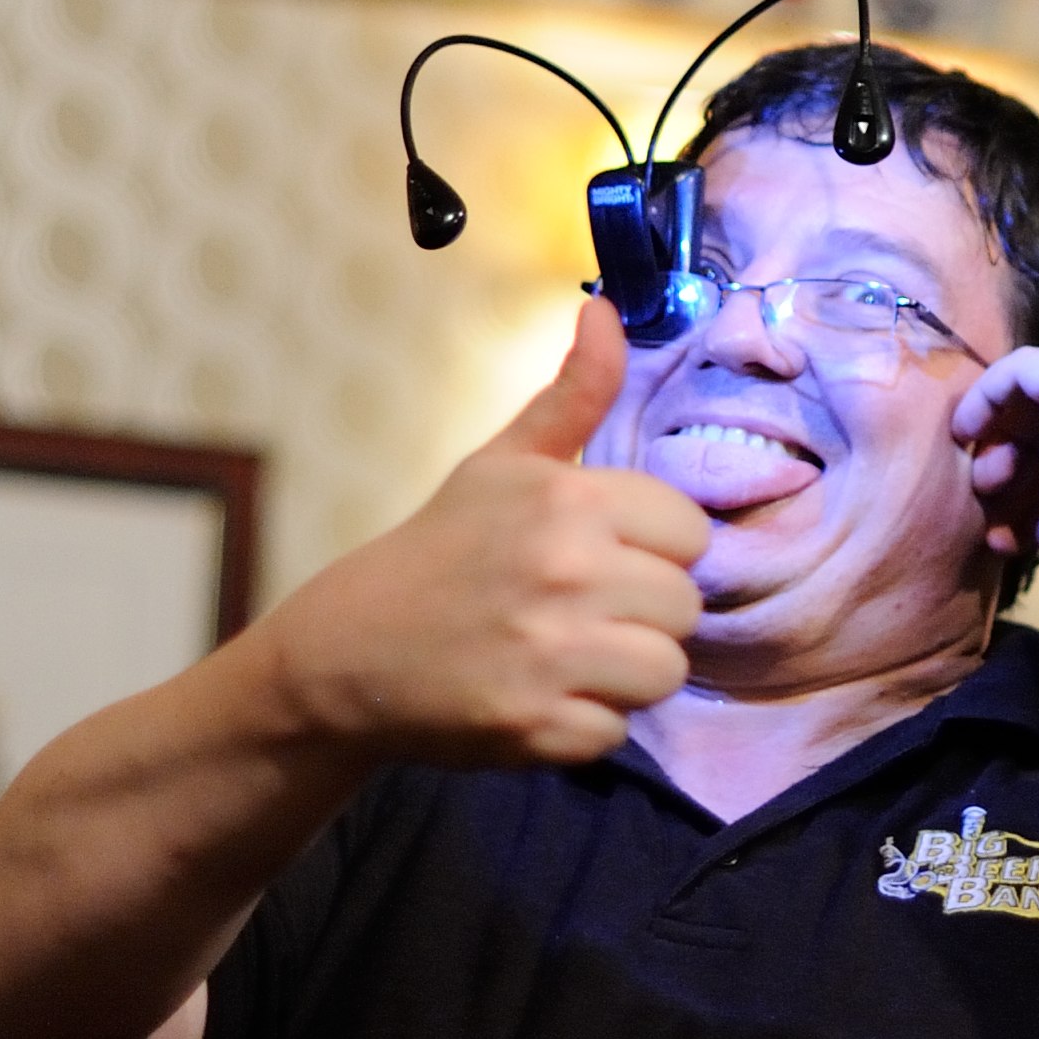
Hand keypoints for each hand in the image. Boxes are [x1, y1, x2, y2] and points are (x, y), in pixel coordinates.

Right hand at [260, 297, 708, 766]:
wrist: (347, 652)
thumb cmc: (442, 550)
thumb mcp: (502, 464)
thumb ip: (572, 394)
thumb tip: (608, 307)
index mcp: (568, 499)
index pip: (690, 534)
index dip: (652, 551)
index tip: (601, 557)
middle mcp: (565, 571)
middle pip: (686, 608)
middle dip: (641, 616)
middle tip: (576, 614)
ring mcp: (550, 652)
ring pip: (664, 672)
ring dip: (623, 675)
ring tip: (566, 657)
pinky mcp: (536, 726)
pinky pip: (616, 731)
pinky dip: (582, 725)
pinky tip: (536, 698)